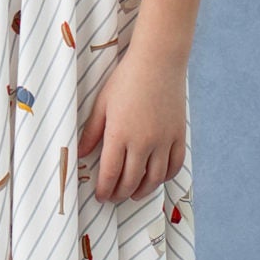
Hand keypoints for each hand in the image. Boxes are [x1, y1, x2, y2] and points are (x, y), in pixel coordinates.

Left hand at [78, 48, 186, 201]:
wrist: (158, 62)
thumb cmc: (126, 79)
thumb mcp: (102, 104)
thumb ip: (92, 132)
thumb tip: (80, 154)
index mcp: (119, 135)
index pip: (110, 174)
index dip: (105, 190)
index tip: (100, 196)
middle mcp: (142, 143)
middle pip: (131, 181)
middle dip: (120, 194)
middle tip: (113, 197)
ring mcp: (163, 141)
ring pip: (154, 179)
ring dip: (142, 191)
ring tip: (133, 194)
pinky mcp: (178, 136)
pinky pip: (174, 166)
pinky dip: (165, 177)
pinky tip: (156, 179)